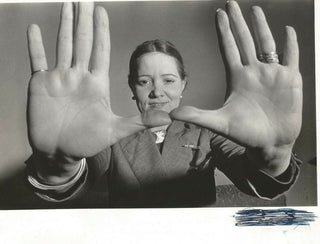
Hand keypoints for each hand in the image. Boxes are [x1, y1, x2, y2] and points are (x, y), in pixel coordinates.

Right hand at [27, 3, 170, 160]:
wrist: (61, 152)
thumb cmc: (88, 142)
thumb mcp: (115, 131)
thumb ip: (140, 122)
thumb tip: (168, 118)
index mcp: (96, 83)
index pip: (100, 50)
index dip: (101, 31)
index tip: (101, 11)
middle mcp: (79, 76)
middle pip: (82, 42)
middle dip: (83, 19)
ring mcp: (60, 79)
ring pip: (62, 45)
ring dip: (64, 25)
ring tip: (67, 4)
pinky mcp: (41, 85)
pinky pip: (37, 60)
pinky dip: (35, 45)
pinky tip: (34, 28)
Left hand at [170, 1, 301, 174]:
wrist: (270, 143)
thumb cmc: (245, 134)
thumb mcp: (219, 123)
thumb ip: (197, 116)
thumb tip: (171, 114)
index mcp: (237, 78)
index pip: (228, 48)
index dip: (223, 31)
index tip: (218, 14)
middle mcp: (253, 72)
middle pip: (244, 40)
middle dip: (238, 21)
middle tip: (230, 3)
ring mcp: (272, 74)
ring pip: (267, 44)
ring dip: (261, 27)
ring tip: (255, 10)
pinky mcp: (289, 79)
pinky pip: (291, 56)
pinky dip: (291, 43)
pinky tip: (288, 30)